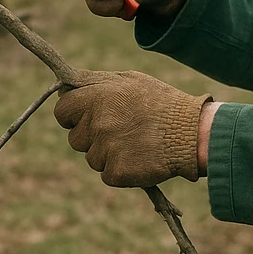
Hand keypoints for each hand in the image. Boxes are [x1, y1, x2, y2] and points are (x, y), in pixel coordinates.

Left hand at [54, 68, 211, 187]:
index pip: (62, 110)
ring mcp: (105, 150)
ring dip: (108, 153)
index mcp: (97, 97)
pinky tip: (140, 156)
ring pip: (92, 157)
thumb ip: (94, 81)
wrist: (191, 133)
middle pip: (75, 137)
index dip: (73, 114)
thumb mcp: (131, 80)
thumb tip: (64, 86)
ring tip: (135, 141)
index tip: (85, 116)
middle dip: (92, 135)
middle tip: (121, 128)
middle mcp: (97, 123)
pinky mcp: (116, 172)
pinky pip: (107, 173)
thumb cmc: (161, 102)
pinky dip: (120, 169)